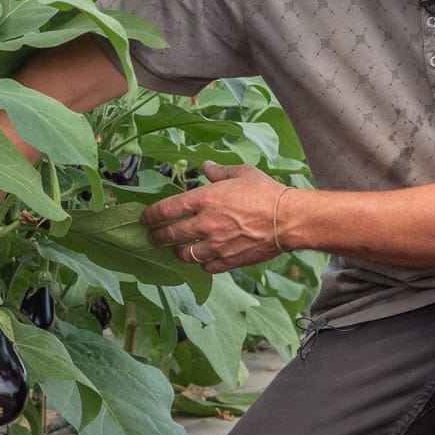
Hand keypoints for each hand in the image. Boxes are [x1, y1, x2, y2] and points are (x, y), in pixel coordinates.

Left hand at [140, 161, 286, 273]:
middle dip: (156, 237)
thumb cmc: (266, 193)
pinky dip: (201, 264)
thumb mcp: (241, 173)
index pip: (166, 210)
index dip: (151, 216)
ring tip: (176, 250)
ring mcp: (215, 245)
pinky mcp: (228, 260)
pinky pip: (206, 267)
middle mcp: (205, 224)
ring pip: (184, 255)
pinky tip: (202, 259)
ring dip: (177, 252)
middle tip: (152, 237)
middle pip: (169, 235)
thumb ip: (219, 172)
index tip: (146, 218)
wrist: (288, 219)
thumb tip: (206, 167)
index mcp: (204, 199)